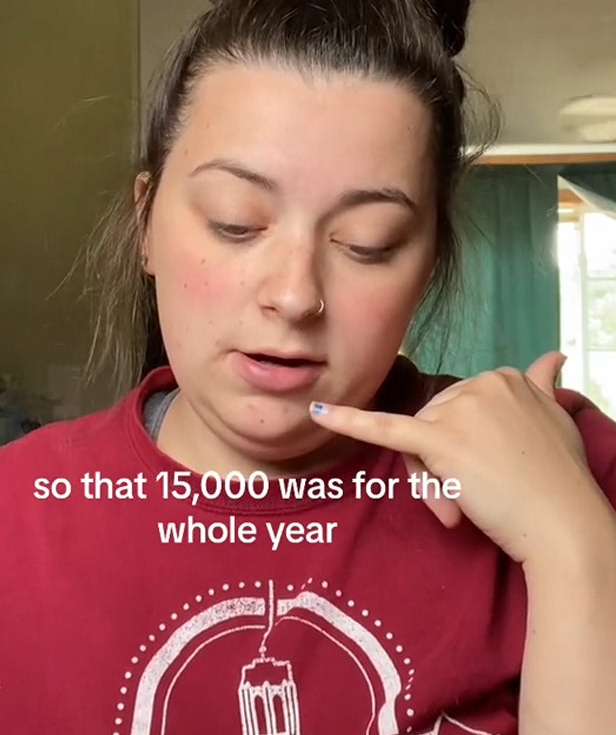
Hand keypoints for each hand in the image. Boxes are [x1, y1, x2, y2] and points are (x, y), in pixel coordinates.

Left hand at [311, 352, 607, 565]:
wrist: (563, 524)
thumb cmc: (556, 479)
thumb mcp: (555, 419)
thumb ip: (542, 386)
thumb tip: (553, 356)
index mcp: (503, 378)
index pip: (454, 408)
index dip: (462, 444)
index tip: (490, 469)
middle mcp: (481, 386)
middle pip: (430, 421)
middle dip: (441, 463)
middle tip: (474, 496)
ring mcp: (460, 412)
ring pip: (415, 441)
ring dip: (432, 480)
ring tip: (465, 505)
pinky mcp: (440, 441)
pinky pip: (384, 428)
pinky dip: (347, 421)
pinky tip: (316, 412)